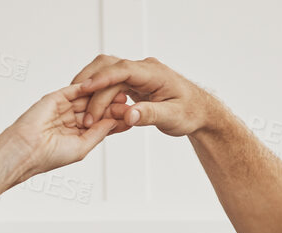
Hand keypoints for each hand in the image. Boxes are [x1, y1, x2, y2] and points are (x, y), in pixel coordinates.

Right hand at [0, 85, 119, 185]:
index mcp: (77, 134)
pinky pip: (76, 89)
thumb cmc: (49, 156)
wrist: (26, 149)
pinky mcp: (56, 97)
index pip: (101, 124)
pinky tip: (105, 85)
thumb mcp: (82, 147)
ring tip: (122, 94)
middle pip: (98, 109)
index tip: (133, 118)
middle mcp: (72, 120)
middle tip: (131, 103)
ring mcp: (64, 107)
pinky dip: (90, 86)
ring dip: (105, 96)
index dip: (116, 120)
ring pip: (89, 99)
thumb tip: (115, 122)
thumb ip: (99, 133)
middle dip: (114, 106)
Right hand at [69, 55, 208, 137]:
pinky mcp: (133, 83)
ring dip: (93, 89)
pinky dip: (100, 94)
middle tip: (83, 113)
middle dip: (92, 87)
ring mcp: (137, 75)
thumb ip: (150, 115)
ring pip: (107, 73)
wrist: (198, 111)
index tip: (85, 89)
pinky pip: (111, 83)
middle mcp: (143, 69)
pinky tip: (93, 109)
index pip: (123, 69)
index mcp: (154, 73)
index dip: (102, 78)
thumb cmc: (189, 112)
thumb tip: (128, 116)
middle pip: (109, 67)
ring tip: (83, 110)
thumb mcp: (172, 117)